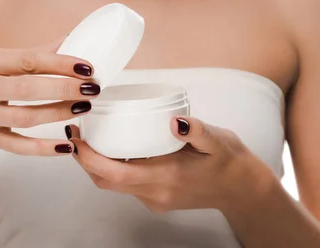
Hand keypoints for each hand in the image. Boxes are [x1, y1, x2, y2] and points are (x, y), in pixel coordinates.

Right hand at [0, 37, 100, 155]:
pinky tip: (66, 147)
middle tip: (92, 89)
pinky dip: (43, 149)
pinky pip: (17, 146)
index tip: (86, 67)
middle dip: (63, 88)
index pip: (27, 60)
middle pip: (28, 88)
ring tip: (84, 108)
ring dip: (59, 113)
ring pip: (26, 118)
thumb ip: (30, 54)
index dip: (60, 63)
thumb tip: (70, 38)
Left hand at [68, 117, 254, 212]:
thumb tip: (174, 121)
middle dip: (83, 160)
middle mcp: (156, 193)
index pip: (114, 174)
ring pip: (113, 186)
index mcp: (166, 177)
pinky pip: (126, 186)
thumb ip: (197, 130)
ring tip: (89, 137)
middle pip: (105, 181)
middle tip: (76, 133)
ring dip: (95, 165)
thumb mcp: (218, 140)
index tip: (76, 136)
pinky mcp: (157, 198)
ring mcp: (155, 199)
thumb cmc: (229, 161)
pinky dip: (112, 168)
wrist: (242, 189)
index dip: (88, 157)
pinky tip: (114, 148)